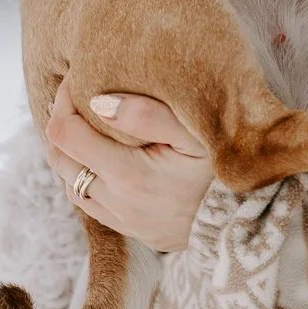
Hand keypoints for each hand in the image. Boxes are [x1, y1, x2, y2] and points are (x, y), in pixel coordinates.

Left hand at [44, 78, 213, 252]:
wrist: (248, 218)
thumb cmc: (224, 169)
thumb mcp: (194, 133)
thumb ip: (146, 115)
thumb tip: (99, 102)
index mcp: (127, 175)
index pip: (65, 133)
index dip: (63, 101)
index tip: (79, 78)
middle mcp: (116, 203)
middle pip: (59, 160)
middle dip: (60, 122)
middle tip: (76, 97)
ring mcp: (123, 221)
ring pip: (70, 184)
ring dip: (70, 153)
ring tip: (86, 125)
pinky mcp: (133, 230)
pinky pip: (90, 204)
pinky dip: (86, 177)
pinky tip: (103, 158)